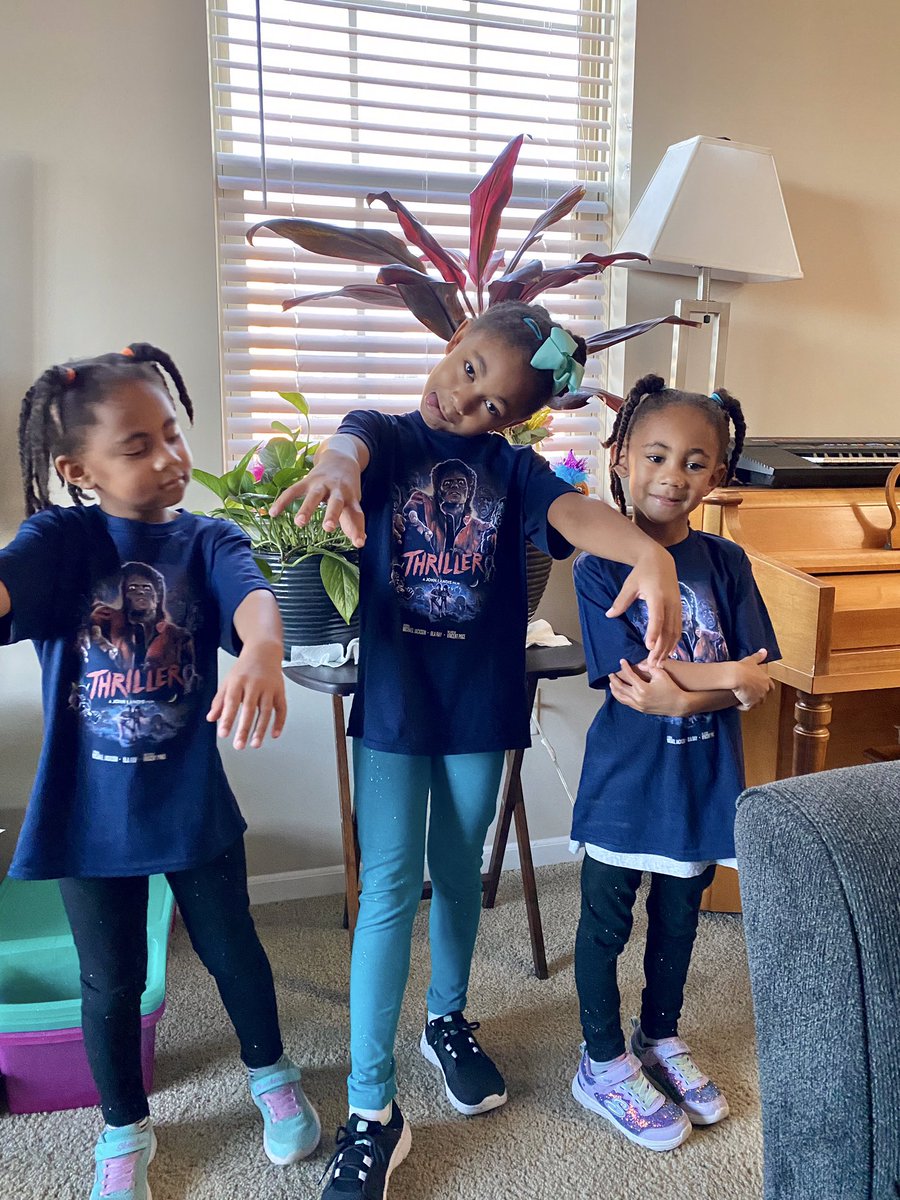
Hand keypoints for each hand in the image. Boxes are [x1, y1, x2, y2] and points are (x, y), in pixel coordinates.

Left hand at [207, 640, 286, 748]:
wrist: (264, 651)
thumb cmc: (244, 668)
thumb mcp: (228, 681)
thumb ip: (220, 700)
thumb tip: (211, 718)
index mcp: (238, 681)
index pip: (232, 702)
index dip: (227, 718)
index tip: (223, 733)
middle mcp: (254, 684)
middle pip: (249, 709)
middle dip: (244, 728)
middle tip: (239, 745)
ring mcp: (269, 687)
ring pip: (266, 711)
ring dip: (261, 729)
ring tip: (255, 744)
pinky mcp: (280, 690)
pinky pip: (281, 708)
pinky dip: (280, 722)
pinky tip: (274, 734)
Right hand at [269, 452, 365, 547]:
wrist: (341, 458)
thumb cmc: (346, 488)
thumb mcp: (352, 503)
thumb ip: (351, 522)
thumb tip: (359, 542)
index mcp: (351, 498)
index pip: (356, 515)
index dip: (357, 529)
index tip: (359, 543)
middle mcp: (337, 490)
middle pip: (336, 502)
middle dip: (332, 514)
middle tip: (328, 528)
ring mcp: (321, 484)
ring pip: (314, 496)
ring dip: (307, 508)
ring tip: (299, 523)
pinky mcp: (307, 480)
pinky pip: (293, 491)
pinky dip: (282, 501)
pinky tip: (272, 513)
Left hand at [606, 546, 681, 666]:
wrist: (661, 560)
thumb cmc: (643, 572)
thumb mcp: (629, 585)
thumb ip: (620, 602)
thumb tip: (609, 615)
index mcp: (658, 596)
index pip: (657, 617)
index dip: (654, 633)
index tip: (649, 646)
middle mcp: (670, 603)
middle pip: (668, 629)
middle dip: (661, 648)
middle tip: (652, 664)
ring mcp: (677, 606)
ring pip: (675, 631)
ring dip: (668, 648)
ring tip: (659, 663)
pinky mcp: (679, 609)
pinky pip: (678, 628)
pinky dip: (674, 642)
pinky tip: (667, 652)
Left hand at [609, 658, 689, 716]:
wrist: (678, 705)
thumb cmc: (671, 688)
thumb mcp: (661, 675)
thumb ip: (649, 668)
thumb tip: (638, 665)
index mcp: (643, 688)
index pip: (629, 676)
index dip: (624, 667)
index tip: (621, 661)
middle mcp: (638, 698)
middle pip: (621, 687)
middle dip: (614, 680)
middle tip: (610, 674)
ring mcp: (638, 705)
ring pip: (621, 697)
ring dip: (614, 690)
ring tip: (611, 683)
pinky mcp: (640, 709)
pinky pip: (626, 703)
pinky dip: (620, 697)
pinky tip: (618, 692)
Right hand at [732, 649, 772, 710]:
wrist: (735, 676)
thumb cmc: (743, 668)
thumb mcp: (751, 660)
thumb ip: (759, 657)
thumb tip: (764, 651)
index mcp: (766, 681)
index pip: (770, 687)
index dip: (765, 687)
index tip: (759, 686)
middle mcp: (764, 691)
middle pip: (763, 696)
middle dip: (757, 695)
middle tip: (749, 692)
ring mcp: (757, 698)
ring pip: (756, 703)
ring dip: (750, 701)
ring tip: (743, 698)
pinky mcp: (749, 704)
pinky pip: (747, 707)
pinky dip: (743, 706)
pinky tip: (738, 703)